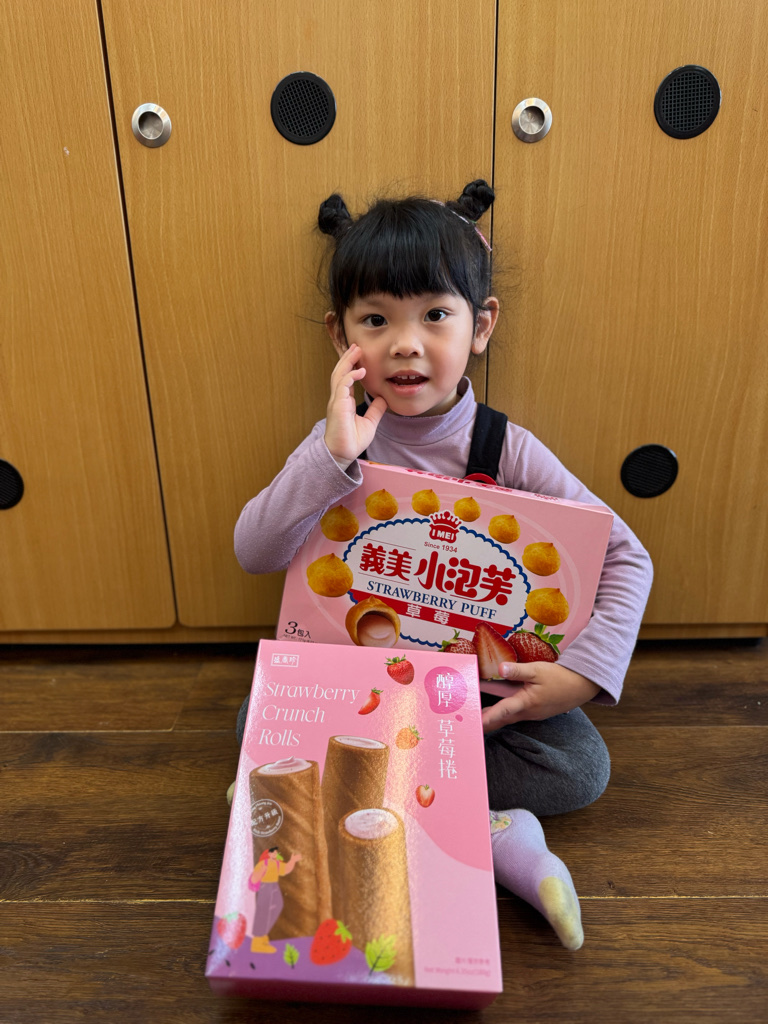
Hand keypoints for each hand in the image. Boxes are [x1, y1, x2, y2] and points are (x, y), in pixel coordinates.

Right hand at [324, 344, 386, 462]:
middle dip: (348, 358)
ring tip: (355, 350)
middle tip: (356, 346)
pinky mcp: (337, 405)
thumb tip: (383, 399)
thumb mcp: (369, 422)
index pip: (346, 378)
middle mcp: (338, 398)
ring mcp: (336, 401)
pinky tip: (360, 370)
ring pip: (339, 375)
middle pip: (340, 372)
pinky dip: (351, 376)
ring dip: (347, 361)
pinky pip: (342, 385)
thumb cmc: (352, 441)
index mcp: (344, 401)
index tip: (359, 355)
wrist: (342, 454)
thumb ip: (375, 410)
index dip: (352, 366)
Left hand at [481, 662, 600, 732]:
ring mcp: (532, 714)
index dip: (487, 717)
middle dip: (485, 724)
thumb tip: (500, 668)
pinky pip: (516, 716)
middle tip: (468, 726)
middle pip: (502, 720)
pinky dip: (504, 716)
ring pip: (508, 719)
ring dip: (494, 721)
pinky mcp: (535, 712)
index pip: (503, 711)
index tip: (475, 724)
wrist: (580, 686)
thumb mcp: (538, 670)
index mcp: (526, 702)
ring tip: (477, 721)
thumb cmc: (559, 677)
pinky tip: (498, 712)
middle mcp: (527, 712)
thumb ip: (518, 670)